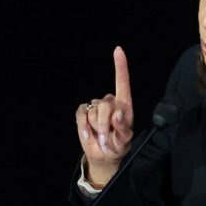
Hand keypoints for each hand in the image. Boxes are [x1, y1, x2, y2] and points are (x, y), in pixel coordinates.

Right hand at [75, 46, 133, 184]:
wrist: (104, 155)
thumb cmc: (119, 145)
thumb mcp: (124, 140)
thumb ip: (123, 128)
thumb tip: (118, 114)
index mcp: (124, 104)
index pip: (123, 82)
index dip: (120, 66)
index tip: (118, 50)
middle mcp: (111, 102)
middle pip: (105, 104)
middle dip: (104, 123)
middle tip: (107, 138)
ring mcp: (96, 106)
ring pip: (92, 110)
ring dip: (95, 127)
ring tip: (101, 137)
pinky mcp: (84, 112)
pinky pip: (81, 114)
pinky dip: (83, 126)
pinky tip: (88, 135)